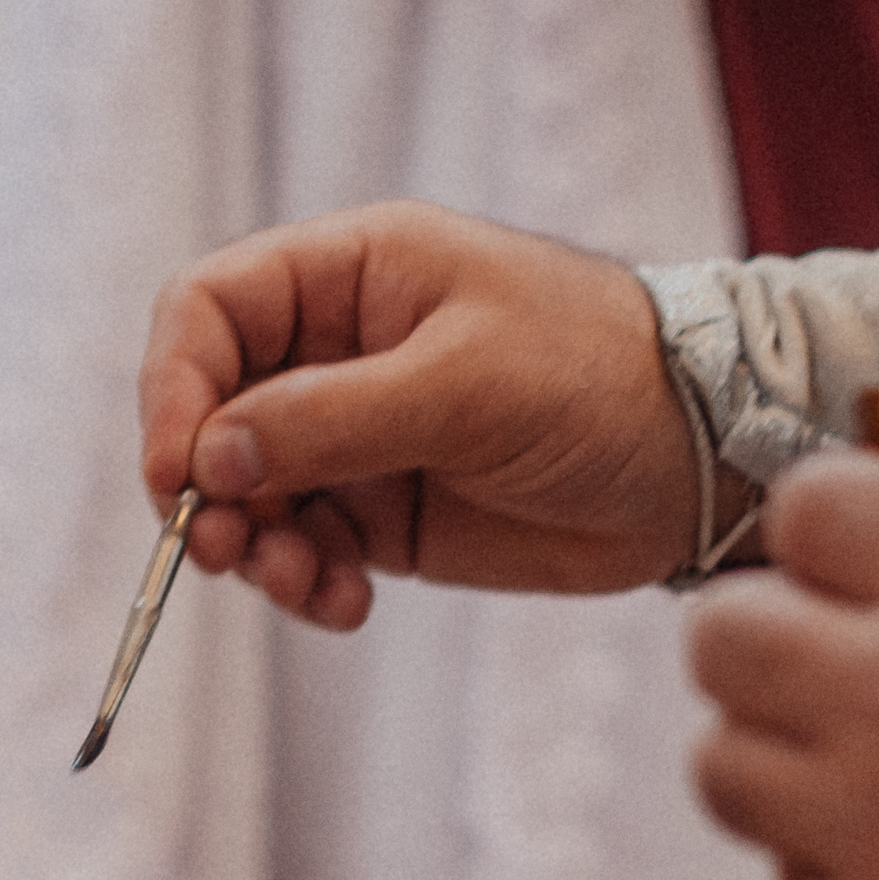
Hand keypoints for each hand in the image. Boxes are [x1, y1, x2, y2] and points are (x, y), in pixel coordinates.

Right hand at [138, 201, 705, 628]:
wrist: (706, 460)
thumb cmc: (601, 375)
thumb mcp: (466, 382)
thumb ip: (332, 418)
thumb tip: (210, 459)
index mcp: (350, 275)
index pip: (209, 310)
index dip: (172, 385)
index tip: (176, 471)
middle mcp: (336, 351)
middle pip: (210, 411)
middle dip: (205, 487)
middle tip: (224, 550)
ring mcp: (354, 436)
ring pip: (246, 495)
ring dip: (253, 549)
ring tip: (302, 585)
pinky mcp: (381, 513)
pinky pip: (302, 550)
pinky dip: (305, 584)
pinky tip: (347, 604)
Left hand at [686, 455, 878, 879]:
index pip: (811, 504)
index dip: (826, 537)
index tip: (848, 572)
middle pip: (723, 633)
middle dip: (762, 647)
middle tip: (822, 677)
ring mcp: (870, 820)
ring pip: (723, 765)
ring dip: (779, 768)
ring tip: (869, 788)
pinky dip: (840, 877)